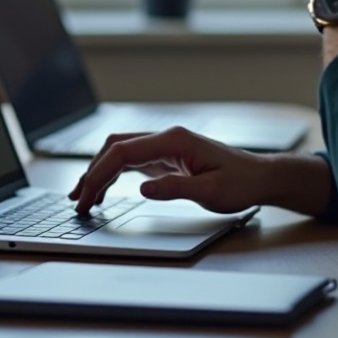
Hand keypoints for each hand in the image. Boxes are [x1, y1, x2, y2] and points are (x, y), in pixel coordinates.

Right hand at [68, 126, 274, 214]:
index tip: (85, 195)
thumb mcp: (210, 192)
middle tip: (78, 200)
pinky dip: (114, 174)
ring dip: (100, 171)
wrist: (260, 177)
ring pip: (121, 151)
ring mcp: (166, 146)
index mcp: (174, 140)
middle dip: (92, 171)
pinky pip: (132, 161)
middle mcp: (167, 137)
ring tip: (83, 198)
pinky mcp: (167, 157)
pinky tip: (104, 191)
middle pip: (116, 147)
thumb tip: (143, 189)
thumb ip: (176, 189)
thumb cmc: (241, 183)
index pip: (123, 151)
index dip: (99, 173)